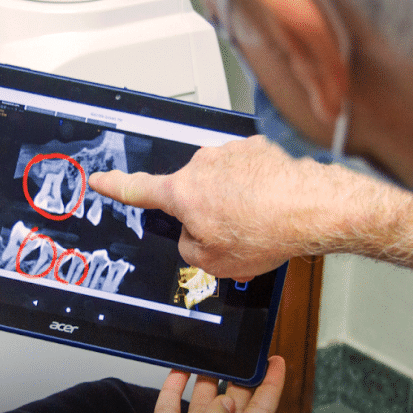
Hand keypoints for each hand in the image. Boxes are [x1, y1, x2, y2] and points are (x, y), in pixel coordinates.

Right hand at [89, 136, 405, 279]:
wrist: (312, 209)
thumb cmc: (266, 232)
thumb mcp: (212, 262)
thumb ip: (188, 248)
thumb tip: (193, 236)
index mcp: (183, 192)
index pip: (137, 189)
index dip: (115, 185)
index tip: (100, 178)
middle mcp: (203, 165)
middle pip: (190, 193)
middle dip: (204, 213)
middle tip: (229, 235)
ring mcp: (232, 153)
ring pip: (221, 184)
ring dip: (234, 202)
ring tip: (259, 224)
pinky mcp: (259, 149)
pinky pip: (248, 174)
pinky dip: (256, 191)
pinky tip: (273, 208)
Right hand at [115, 356, 285, 412]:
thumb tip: (224, 401)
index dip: (271, 386)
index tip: (275, 362)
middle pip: (233, 408)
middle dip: (237, 380)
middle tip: (240, 355)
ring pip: (202, 407)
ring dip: (204, 382)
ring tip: (209, 357)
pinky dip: (173, 391)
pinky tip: (178, 372)